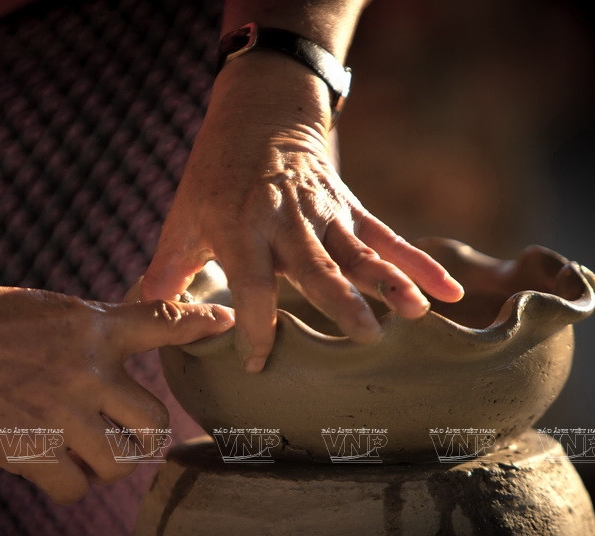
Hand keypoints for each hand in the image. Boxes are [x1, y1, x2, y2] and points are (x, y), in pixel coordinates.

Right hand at [0, 285, 233, 503]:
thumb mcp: (57, 311)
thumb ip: (101, 330)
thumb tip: (134, 346)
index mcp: (95, 330)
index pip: (163, 323)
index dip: (200, 324)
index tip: (227, 323)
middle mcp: (87, 372)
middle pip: (154, 424)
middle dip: (149, 440)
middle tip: (134, 439)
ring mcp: (60, 413)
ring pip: (120, 464)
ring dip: (111, 466)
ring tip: (90, 454)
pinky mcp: (27, 449)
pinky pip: (75, 490)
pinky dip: (71, 486)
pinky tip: (57, 467)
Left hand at [141, 53, 462, 371]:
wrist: (261, 114)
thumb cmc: (215, 174)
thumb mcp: (184, 216)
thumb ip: (169, 267)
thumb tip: (146, 310)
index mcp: (241, 227)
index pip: (250, 284)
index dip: (253, 324)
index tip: (256, 362)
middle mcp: (287, 221)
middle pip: (317, 266)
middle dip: (340, 301)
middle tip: (365, 336)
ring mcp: (325, 213)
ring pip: (361, 251)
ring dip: (390, 281)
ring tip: (417, 312)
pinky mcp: (350, 209)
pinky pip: (388, 238)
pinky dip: (419, 263)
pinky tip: (448, 291)